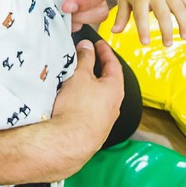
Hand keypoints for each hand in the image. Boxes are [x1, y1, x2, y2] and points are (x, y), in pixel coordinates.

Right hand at [50, 39, 123, 161]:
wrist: (69, 142)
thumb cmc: (78, 108)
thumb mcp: (81, 76)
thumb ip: (85, 58)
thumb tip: (87, 46)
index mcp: (115, 89)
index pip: (114, 64)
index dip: (105, 51)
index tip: (99, 44)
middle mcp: (114, 105)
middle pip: (108, 81)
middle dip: (97, 69)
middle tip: (88, 58)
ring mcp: (105, 120)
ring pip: (99, 97)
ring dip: (90, 87)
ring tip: (76, 79)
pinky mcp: (93, 131)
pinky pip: (90, 110)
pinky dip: (84, 101)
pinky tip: (72, 100)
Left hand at [58, 0, 109, 29]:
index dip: (85, 2)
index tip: (66, 6)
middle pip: (100, 11)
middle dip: (82, 16)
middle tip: (62, 12)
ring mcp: (79, 2)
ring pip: (87, 20)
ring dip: (73, 22)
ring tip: (56, 14)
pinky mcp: (69, 12)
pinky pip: (73, 25)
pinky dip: (64, 24)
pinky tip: (53, 17)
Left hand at [111, 0, 185, 46]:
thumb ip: (121, 16)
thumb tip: (114, 32)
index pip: (141, 16)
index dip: (143, 30)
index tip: (145, 43)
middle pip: (163, 14)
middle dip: (166, 30)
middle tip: (167, 45)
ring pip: (178, 6)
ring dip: (183, 22)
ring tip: (185, 37)